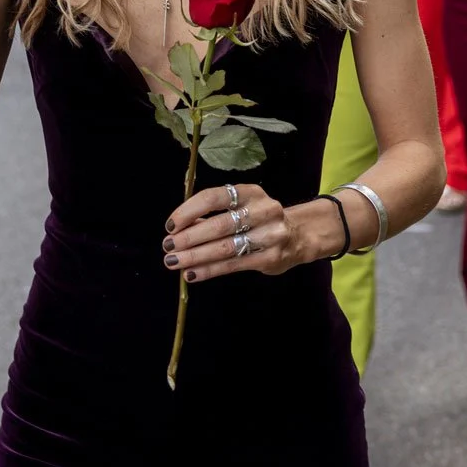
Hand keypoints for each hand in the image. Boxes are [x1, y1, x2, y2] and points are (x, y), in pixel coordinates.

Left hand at [163, 184, 328, 282]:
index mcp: (251, 192)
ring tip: (174, 262)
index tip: (171, 224)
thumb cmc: (259, 220)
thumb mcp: (242, 208)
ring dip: (195, 256)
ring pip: (225, 247)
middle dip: (189, 237)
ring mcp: (270, 235)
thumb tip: (178, 229)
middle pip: (219, 225)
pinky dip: (209, 270)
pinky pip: (233, 265)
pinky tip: (192, 274)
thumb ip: (213, 216)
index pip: (214, 197)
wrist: (298, 236)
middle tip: (168, 246)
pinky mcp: (270, 258)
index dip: (189, 210)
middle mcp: (263, 210)